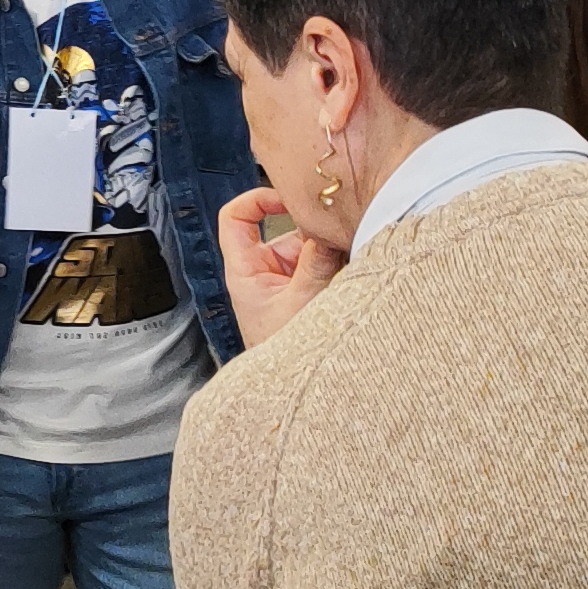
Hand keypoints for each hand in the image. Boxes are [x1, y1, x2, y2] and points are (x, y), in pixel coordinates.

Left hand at [217, 187, 346, 348]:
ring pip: (307, 245)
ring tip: (347, 258)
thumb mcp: (303, 302)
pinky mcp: (303, 288)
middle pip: (283, 229)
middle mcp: (262, 270)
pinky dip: (337, 261)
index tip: (287, 200)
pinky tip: (352, 267)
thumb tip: (330, 227)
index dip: (257, 199)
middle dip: (311, 229)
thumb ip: (317, 262)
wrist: (291, 389)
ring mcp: (284, 278)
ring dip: (329, 248)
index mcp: (245, 270)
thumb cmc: (282, 354)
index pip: (235, 218)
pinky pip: (321, 262)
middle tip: (334, 231)